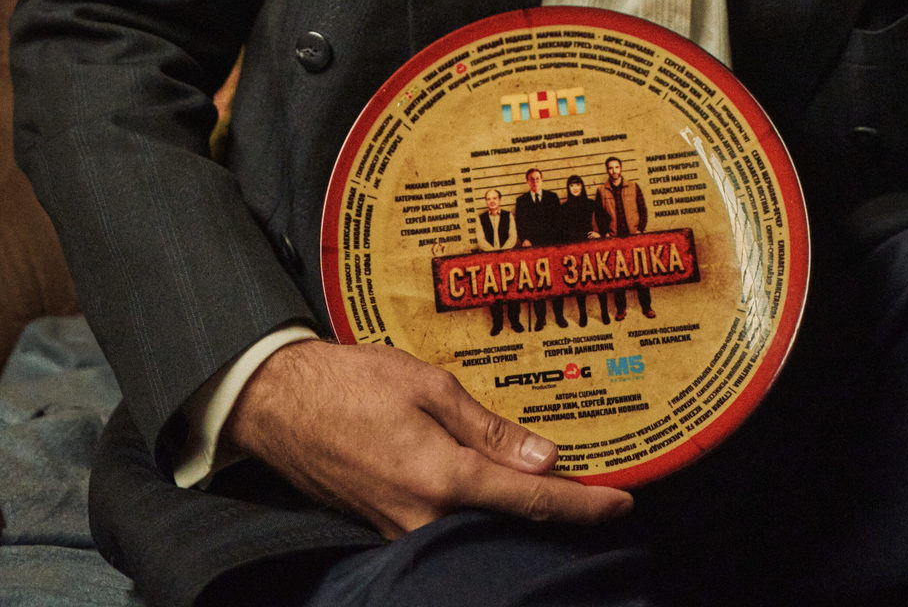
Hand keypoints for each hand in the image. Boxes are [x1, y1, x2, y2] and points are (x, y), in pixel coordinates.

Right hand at [227, 339, 631, 537]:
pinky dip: (481, 505)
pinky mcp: (387, 525)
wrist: (278, 404)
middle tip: (600, 486)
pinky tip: (497, 481)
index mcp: (442, 478)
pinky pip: (449, 523)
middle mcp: (425, 518)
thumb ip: (487, 427)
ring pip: (480, 526)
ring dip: (518, 507)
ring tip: (554, 480)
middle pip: (510, 523)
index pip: (530, 502)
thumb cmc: (349, 382)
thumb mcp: (426, 385)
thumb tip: (544, 458)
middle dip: (557, 509)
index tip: (624, 502)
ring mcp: (402, 529)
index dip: (583, 505)